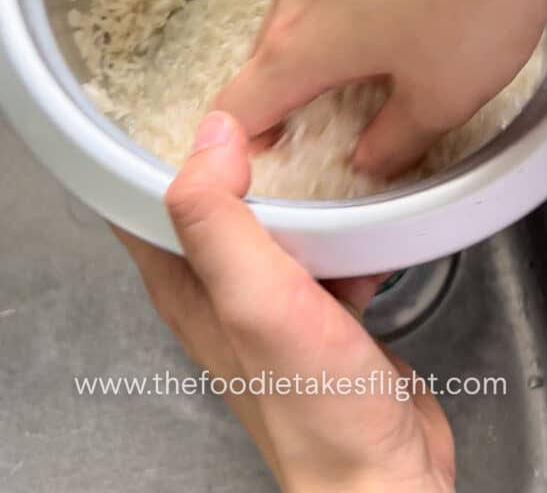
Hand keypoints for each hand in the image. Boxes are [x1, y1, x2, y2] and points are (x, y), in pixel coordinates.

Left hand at [116, 111, 454, 492]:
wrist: (383, 470)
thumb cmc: (314, 402)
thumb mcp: (252, 295)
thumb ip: (217, 216)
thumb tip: (209, 135)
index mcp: (187, 283)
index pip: (145, 201)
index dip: (161, 149)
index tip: (199, 107)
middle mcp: (222, 289)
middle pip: (216, 200)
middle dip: (243, 158)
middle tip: (274, 117)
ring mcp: (273, 300)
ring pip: (276, 221)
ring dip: (302, 193)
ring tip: (326, 157)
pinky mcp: (321, 309)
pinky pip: (327, 248)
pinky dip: (348, 230)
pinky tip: (370, 221)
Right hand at [216, 0, 546, 177]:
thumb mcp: (441, 97)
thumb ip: (396, 140)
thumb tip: (371, 158)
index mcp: (296, 48)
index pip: (237, 107)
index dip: (244, 147)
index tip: (273, 164)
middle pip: (262, 64)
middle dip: (283, 104)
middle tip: (327, 132)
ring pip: (297, 23)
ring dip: (316, 59)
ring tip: (370, 78)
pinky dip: (345, 20)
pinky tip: (399, 23)